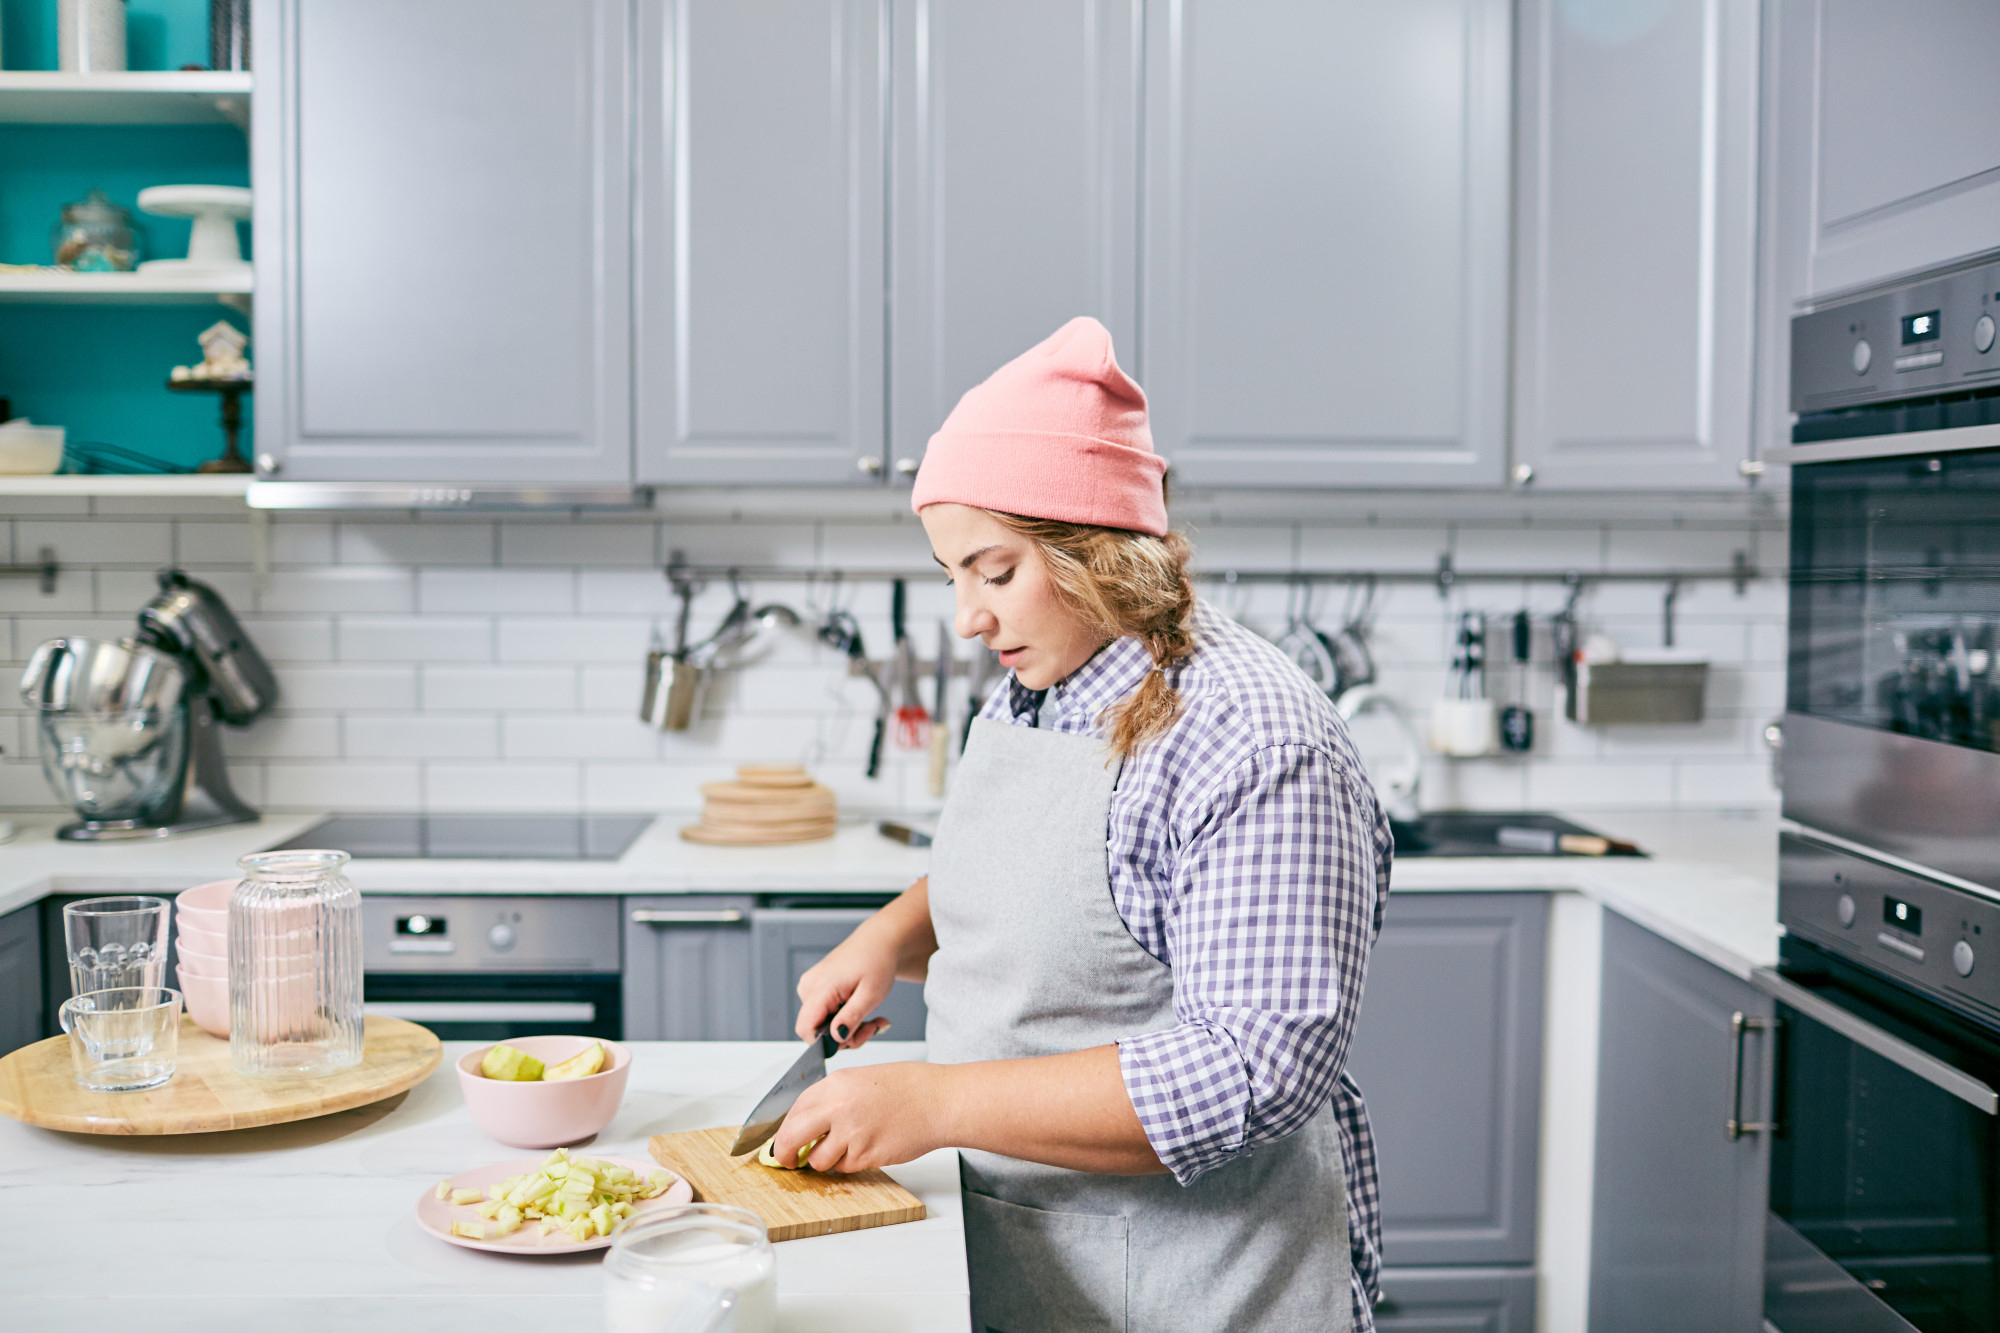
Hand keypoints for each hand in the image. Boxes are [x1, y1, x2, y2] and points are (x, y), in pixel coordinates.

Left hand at [772, 1061, 948, 1172]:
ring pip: (819, 1160)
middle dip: (785, 1154)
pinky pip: (844, 1167)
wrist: (937, 1100)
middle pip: (791, 1138)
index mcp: (835, 1084)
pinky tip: (869, 1146)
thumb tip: (808, 1123)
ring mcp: (850, 1133)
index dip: (786, 1129)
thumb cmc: (908, 1088)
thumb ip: (832, 1099)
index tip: (785, 1140)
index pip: (794, 1111)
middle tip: (788, 1160)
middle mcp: (837, 1107)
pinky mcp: (864, 1155)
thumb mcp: (861, 1080)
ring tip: (849, 1146)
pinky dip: (851, 1163)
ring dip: (827, 1160)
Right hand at [795, 938, 897, 1048]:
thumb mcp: (871, 994)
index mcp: (820, 987)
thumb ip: (851, 1017)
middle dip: (847, 1036)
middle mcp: (809, 987)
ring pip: (823, 1024)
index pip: (806, 1029)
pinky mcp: (817, 989)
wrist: (878, 941)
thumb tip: (836, 1038)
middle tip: (872, 1027)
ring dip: (849, 1028)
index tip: (852, 1038)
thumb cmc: (877, 961)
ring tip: (872, 1019)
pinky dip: (845, 1018)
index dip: (826, 1042)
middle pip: (817, 1030)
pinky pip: (825, 1014)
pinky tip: (861, 1010)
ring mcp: (811, 987)